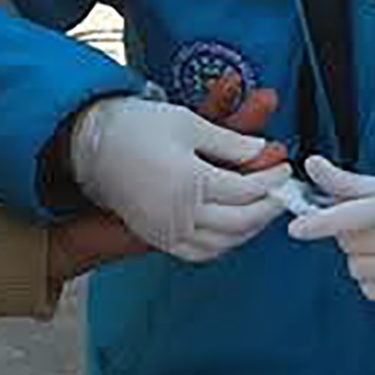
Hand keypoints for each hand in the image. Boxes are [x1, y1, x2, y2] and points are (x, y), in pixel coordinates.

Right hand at [68, 84, 283, 263]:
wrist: (89, 145)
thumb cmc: (136, 126)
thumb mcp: (188, 122)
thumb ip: (230, 141)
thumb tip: (263, 150)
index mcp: (190, 180)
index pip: (246, 189)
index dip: (271, 178)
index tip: (285, 166)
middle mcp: (179, 212)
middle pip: (241, 220)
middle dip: (268, 207)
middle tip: (282, 192)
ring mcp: (167, 229)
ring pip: (223, 242)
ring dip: (249, 229)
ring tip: (262, 209)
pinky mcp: (156, 238)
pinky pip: (198, 252)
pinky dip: (222, 244)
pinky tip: (232, 229)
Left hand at [286, 156, 374, 305]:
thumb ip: (347, 182)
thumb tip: (311, 164)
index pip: (350, 214)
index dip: (320, 222)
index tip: (296, 228)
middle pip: (348, 243)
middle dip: (351, 234)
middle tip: (374, 225)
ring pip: (356, 268)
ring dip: (363, 258)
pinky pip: (370, 290)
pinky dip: (374, 279)